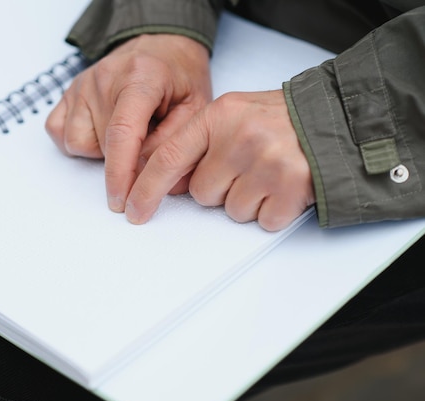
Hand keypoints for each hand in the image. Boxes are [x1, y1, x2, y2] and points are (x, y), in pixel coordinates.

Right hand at [45, 34, 211, 211]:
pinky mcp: (67, 93)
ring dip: (101, 151)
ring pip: (78, 143)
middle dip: (125, 161)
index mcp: (141, 77)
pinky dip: (80, 141)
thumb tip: (155, 182)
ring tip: (127, 134)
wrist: (160, 46)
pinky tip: (101, 130)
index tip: (123, 202)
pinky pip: (60, 133)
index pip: (122, 133)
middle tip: (148, 143)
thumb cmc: (180, 77)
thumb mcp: (196, 107)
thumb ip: (176, 143)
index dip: (121, 173)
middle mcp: (104, 78)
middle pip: (103, 145)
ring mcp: (82, 84)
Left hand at [125, 90, 315, 230]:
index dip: (146, 189)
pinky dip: (271, 211)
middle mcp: (241, 137)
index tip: (133, 210)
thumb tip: (167, 184)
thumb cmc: (276, 121)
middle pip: (202, 193)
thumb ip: (197, 145)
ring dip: (246, 201)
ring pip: (231, 211)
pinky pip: (262, 220)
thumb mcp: (231, 117)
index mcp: (219, 116)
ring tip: (266, 174)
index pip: (168, 158)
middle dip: (219, 189)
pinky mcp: (293, 188)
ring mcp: (267, 163)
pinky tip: (282, 188)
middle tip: (244, 168)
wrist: (332, 120)